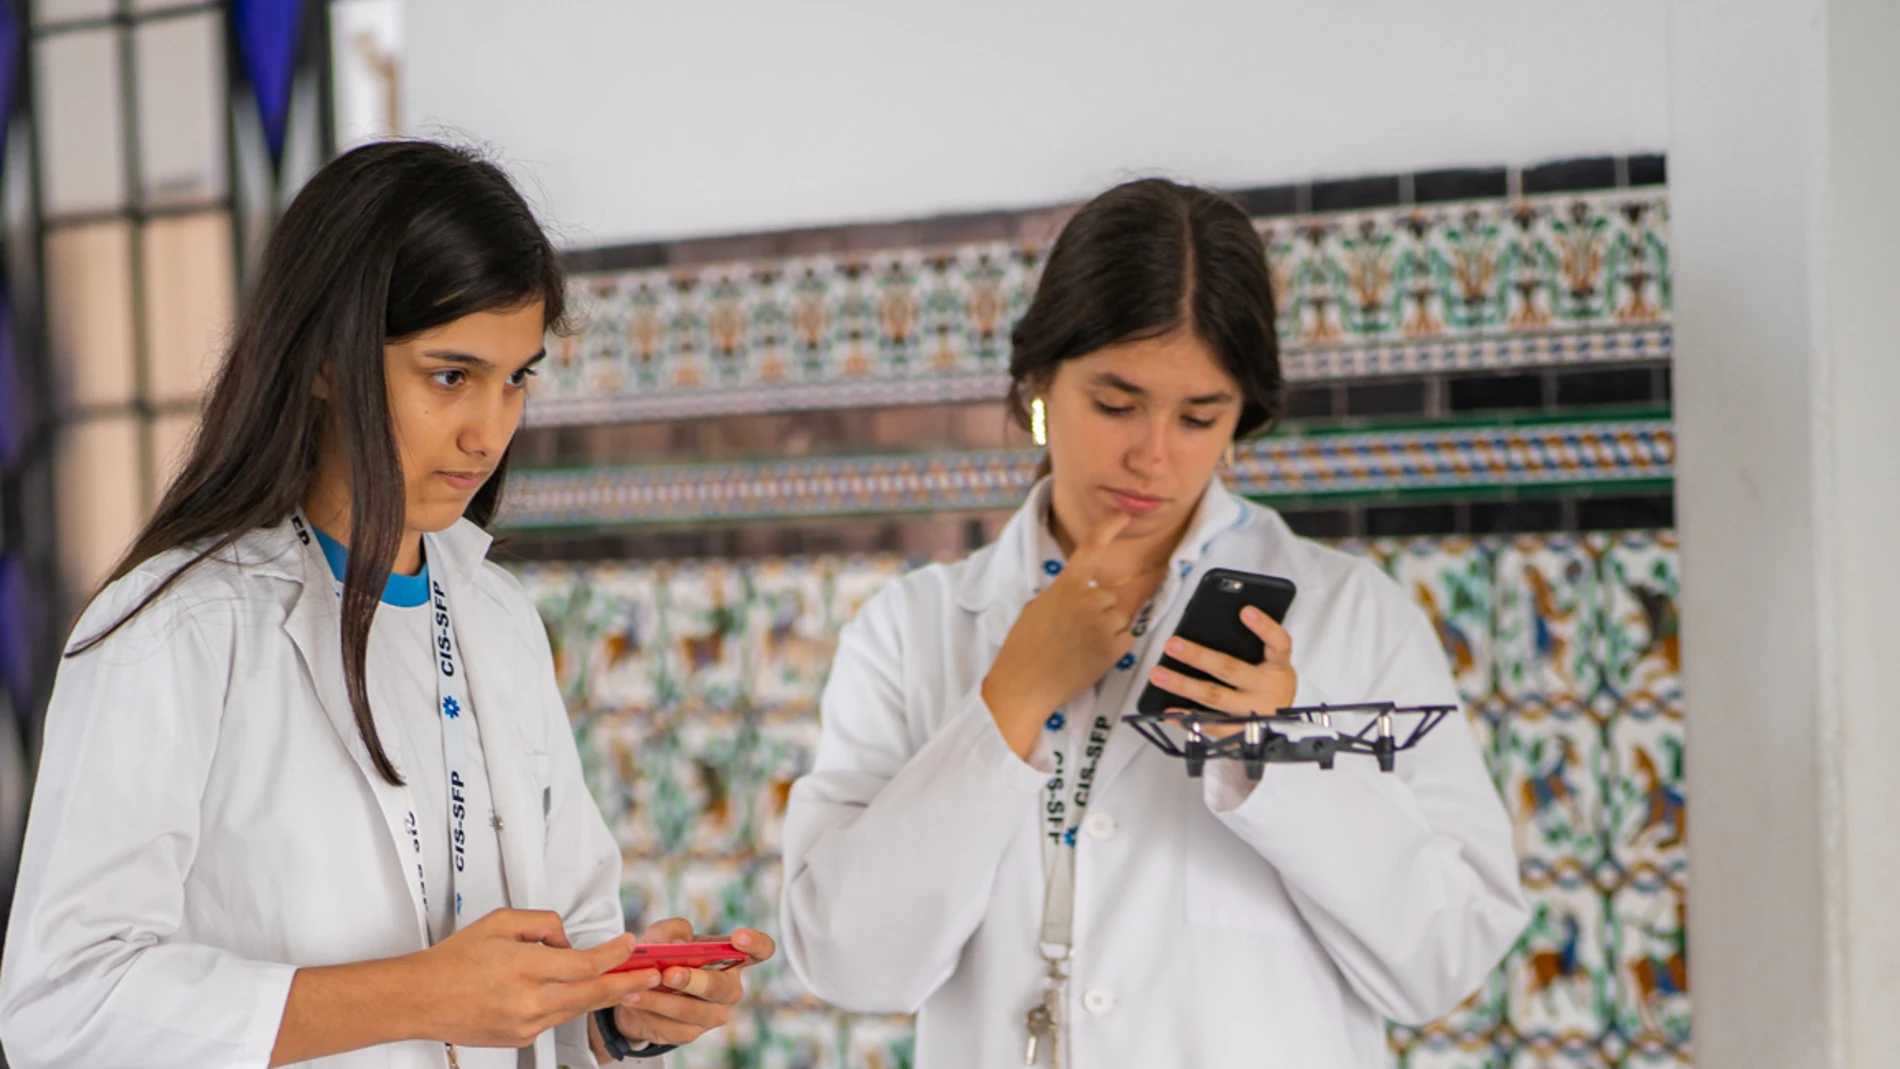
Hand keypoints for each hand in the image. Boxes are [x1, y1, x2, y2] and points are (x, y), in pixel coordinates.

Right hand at [408, 909, 656, 1048]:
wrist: (421, 998)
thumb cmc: (455, 959)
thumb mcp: (501, 922)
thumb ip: (543, 924)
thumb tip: (568, 940)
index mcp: (525, 968)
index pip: (586, 963)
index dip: (615, 954)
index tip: (630, 944)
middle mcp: (529, 1001)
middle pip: (593, 993)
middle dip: (629, 983)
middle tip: (654, 974)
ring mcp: (526, 1025)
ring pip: (578, 1008)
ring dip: (605, 995)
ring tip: (628, 983)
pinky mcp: (522, 1039)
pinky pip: (556, 1018)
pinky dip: (569, 1003)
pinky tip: (573, 992)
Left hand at [609, 919, 776, 1047]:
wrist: (640, 991)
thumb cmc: (663, 958)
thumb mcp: (662, 936)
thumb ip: (670, 930)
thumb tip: (678, 941)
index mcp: (732, 959)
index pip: (761, 951)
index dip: (756, 944)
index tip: (738, 937)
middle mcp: (730, 988)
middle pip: (722, 987)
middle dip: (694, 980)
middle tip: (669, 974)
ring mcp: (713, 1014)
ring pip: (691, 1010)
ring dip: (660, 1001)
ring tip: (635, 992)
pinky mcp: (691, 1033)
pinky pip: (672, 1027)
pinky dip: (650, 1014)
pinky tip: (635, 1003)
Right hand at [983, 513, 1137, 757]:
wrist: (1025, 685)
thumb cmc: (1023, 648)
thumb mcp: (1037, 609)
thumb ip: (1064, 596)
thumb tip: (1082, 597)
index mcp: (1066, 587)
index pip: (1090, 549)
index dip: (1108, 529)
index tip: (1122, 516)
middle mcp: (1088, 600)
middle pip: (1110, 597)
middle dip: (1100, 611)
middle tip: (1075, 632)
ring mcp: (1102, 624)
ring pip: (1119, 618)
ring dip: (1107, 630)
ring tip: (1080, 648)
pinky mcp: (1113, 649)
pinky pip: (1127, 639)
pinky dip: (1115, 648)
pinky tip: (1091, 658)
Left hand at [1147, 605, 1296, 737]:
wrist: (1285, 727)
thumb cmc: (1270, 685)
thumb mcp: (1271, 664)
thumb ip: (1250, 647)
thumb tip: (1206, 627)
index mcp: (1278, 666)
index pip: (1278, 643)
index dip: (1264, 627)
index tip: (1245, 611)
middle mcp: (1268, 688)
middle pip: (1230, 669)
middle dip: (1198, 656)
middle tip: (1172, 644)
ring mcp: (1255, 712)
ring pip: (1214, 697)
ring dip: (1183, 685)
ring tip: (1158, 674)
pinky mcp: (1241, 731)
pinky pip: (1211, 725)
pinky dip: (1187, 717)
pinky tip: (1169, 710)